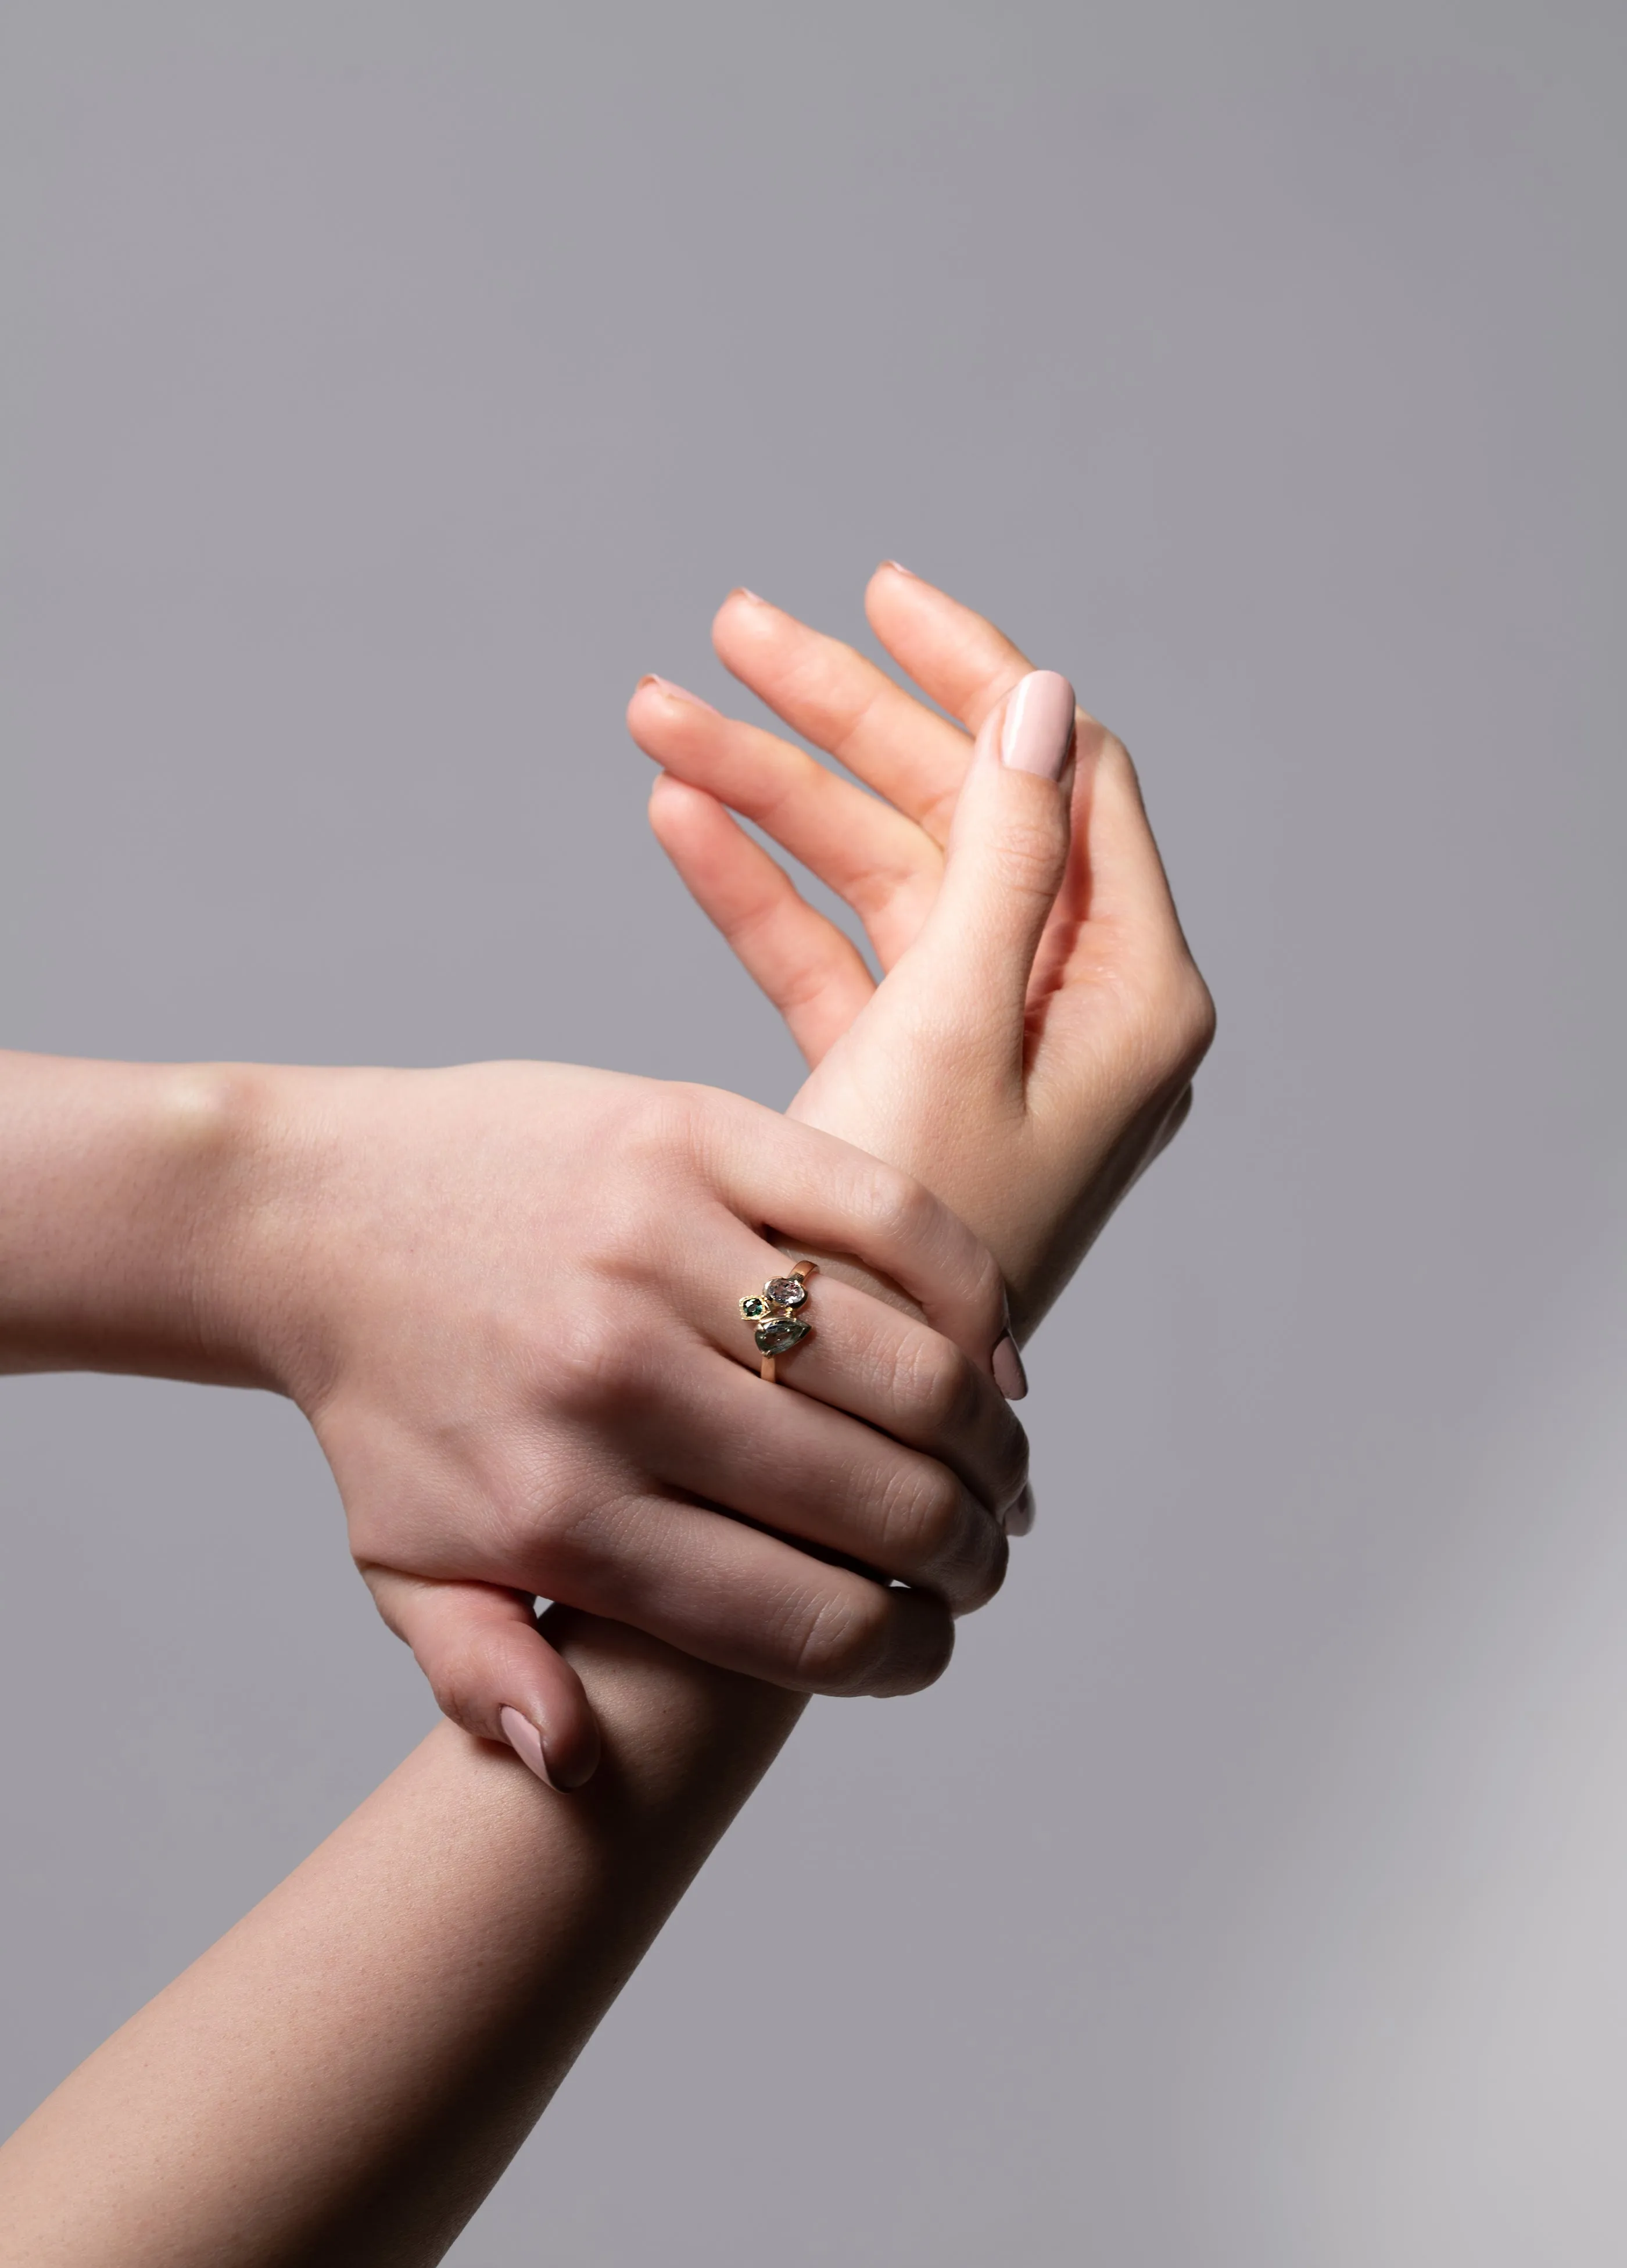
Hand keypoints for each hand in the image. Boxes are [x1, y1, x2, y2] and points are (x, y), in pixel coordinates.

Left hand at [234, 1060, 1024, 1777]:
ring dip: (988, 1440)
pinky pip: (887, 1219)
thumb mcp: (405, 1566)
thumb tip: (580, 1766)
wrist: (310, 1208)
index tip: (928, 1646)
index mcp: (559, 1516)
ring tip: (997, 1467)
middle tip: (981, 1559)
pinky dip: (970, 1296)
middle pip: (877, 1504)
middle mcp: (614, 1384)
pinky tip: (985, 1355)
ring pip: (905, 1368)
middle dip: (966, 1556)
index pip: (801, 1624)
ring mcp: (657, 1246)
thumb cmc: (386, 1400)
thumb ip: (488, 1677)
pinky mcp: (691, 1132)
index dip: (903, 1655)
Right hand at [625, 564, 1213, 1324]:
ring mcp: (975, 1051)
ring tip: (654, 713)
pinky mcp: (897, 1091)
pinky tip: (675, 817)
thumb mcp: (959, 1022)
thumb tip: (1046, 696)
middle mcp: (1063, 1012)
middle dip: (838, 718)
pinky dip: (761, 891)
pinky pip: (833, 955)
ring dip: (771, 793)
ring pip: (876, 877)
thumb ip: (1009, 851)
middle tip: (727, 631)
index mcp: (1126, 994)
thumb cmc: (909, 1248)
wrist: (830, 1417)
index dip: (975, 672)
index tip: (877, 595)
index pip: (1067, 777)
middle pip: (956, 812)